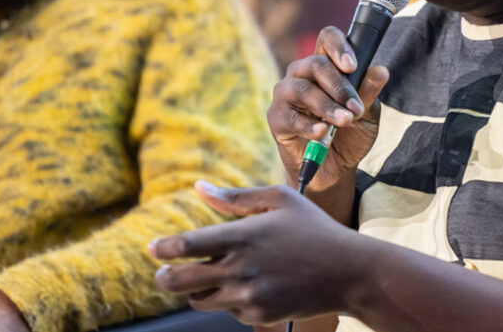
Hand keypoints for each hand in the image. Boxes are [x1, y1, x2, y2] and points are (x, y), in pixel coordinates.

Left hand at [151, 181, 369, 325]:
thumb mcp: (280, 200)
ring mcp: (249, 296)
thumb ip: (236, 196)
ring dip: (198, 290)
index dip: (163, 248)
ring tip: (211, 278)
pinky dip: (231, 300)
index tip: (153, 248)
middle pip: (180, 281)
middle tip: (163, 274)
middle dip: (164, 278)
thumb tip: (199, 187)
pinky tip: (252, 286)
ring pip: (201, 300)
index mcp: (243, 236)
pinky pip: (229, 310)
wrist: (349, 273)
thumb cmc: (314, 229)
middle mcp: (242, 268)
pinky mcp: (259, 315)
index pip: (186, 246)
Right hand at [267, 26, 389, 190]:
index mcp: (326, 65)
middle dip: (339, 86)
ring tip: (344, 121)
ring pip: (302, 89)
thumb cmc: (350, 134)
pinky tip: (322, 133)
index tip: (352, 66)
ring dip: (327, 106)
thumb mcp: (367, 115)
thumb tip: (381, 70)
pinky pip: (290, 116)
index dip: (338, 46)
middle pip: (315, 64)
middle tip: (355, 107)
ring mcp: (286, 94)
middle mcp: (302, 73)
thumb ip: (369, 93)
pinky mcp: (276, 118)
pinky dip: (309, 125)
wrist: (334, 169)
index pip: (327, 38)